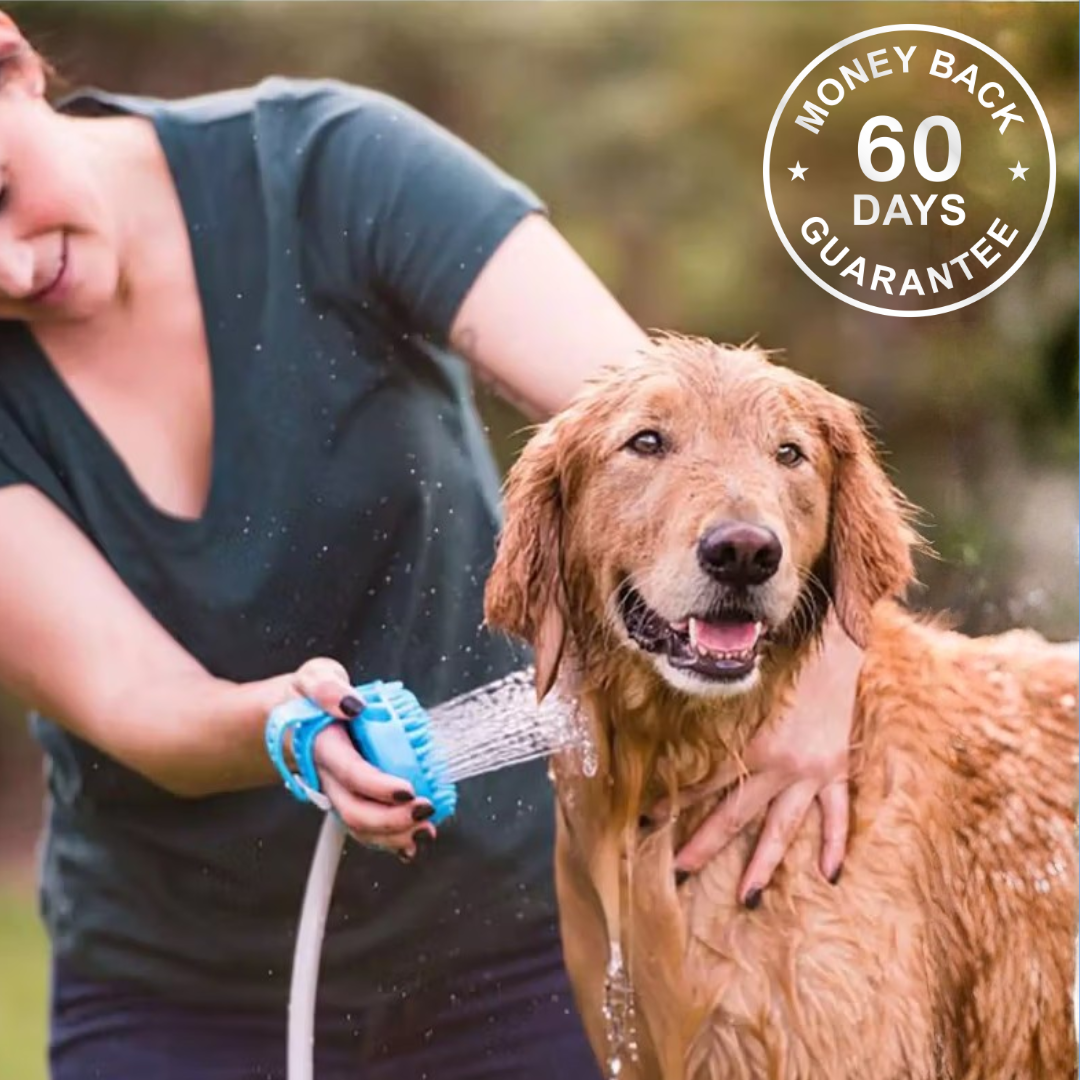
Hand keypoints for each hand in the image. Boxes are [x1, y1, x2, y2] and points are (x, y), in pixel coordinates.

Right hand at [280, 658, 436, 861]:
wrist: (288, 719)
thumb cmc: (305, 698)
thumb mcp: (313, 677)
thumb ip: (327, 687)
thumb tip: (352, 704)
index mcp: (322, 748)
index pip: (351, 774)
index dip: (379, 787)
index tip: (409, 790)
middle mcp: (327, 778)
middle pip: (354, 811)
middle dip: (392, 820)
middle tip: (426, 811)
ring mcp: (336, 793)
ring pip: (360, 826)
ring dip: (393, 836)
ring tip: (426, 831)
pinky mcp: (347, 799)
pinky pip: (365, 826)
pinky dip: (388, 839)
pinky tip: (412, 841)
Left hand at [668, 614, 860, 904]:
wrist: (835, 654)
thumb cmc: (786, 667)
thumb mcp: (749, 693)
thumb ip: (724, 719)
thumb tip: (684, 732)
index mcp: (753, 746)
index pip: (706, 782)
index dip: (676, 802)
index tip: (649, 821)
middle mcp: (781, 766)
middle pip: (736, 815)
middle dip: (705, 845)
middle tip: (679, 873)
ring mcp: (811, 774)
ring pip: (783, 829)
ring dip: (763, 865)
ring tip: (746, 899)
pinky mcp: (837, 773)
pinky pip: (836, 816)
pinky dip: (834, 844)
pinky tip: (830, 876)